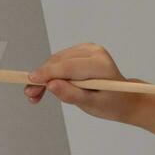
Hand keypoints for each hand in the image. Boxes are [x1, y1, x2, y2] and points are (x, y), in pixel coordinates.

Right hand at [25, 43, 139, 122]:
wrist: (123, 98)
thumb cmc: (111, 103)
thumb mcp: (92, 104)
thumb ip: (71, 95)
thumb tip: (51, 85)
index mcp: (101, 65)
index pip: (69, 66)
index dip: (47, 73)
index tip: (31, 81)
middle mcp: (95, 52)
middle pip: (59, 61)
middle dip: (43, 77)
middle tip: (30, 94)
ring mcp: (88, 49)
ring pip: (57, 60)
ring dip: (44, 76)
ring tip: (36, 94)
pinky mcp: (82, 51)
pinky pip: (60, 60)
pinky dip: (51, 72)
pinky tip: (48, 86)